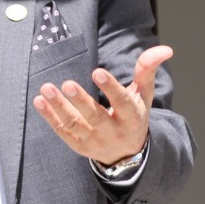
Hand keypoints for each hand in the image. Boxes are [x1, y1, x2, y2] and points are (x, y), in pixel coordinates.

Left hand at [32, 45, 172, 165]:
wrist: (126, 155)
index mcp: (132, 118)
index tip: (97, 72)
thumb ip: (147, 70)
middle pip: (96, 117)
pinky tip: (39, 101)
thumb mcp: (144, 95)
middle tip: (67, 83)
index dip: (110, 88)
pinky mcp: (78, 145)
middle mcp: (113, 132)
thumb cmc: (134, 115)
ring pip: (75, 125)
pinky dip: (50, 117)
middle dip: (81, 101)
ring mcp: (94, 141)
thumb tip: (165, 49)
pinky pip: (62, 131)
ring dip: (59, 107)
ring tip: (46, 89)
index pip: (122, 103)